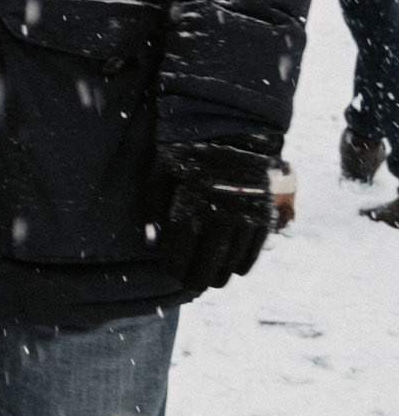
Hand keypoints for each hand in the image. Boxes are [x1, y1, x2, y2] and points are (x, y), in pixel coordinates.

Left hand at [151, 138, 274, 289]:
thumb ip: (154, 207)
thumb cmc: (188, 150)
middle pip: (206, 265)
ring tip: (211, 280)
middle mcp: (219, 216)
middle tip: (191, 285)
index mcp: (190, 206)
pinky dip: (243, 263)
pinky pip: (253, 251)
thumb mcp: (161, 171)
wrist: (233, 130)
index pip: (179, 253)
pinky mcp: (263, 215)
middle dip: (196, 280)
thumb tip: (152, 241)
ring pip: (231, 262)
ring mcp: (244, 217)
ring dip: (219, 275)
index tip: (172, 272)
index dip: (174, 268)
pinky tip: (233, 268)